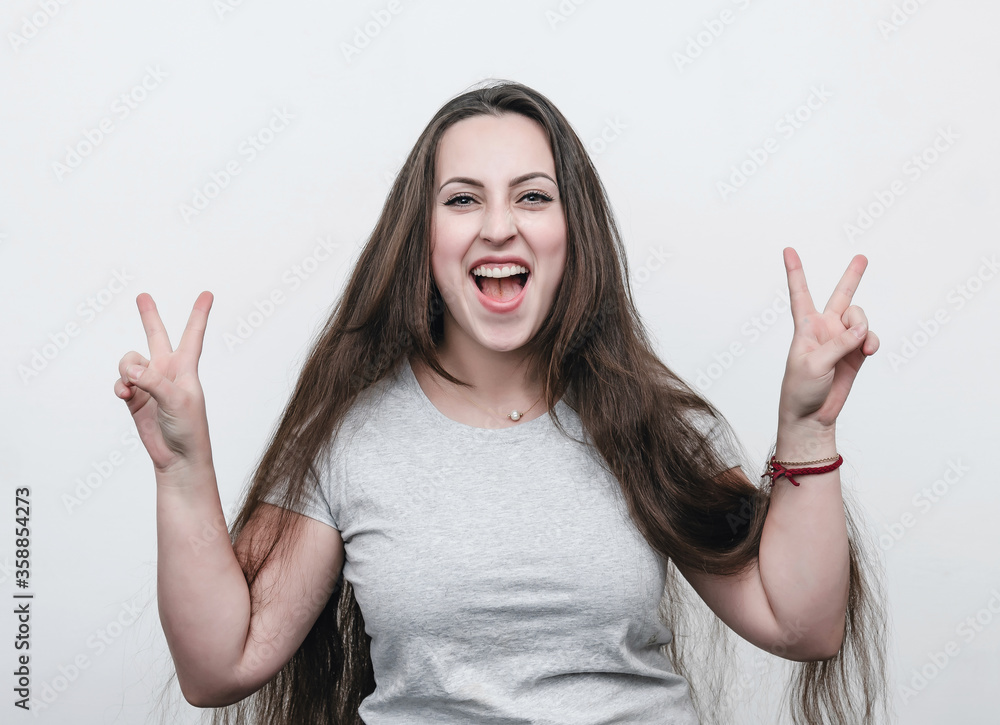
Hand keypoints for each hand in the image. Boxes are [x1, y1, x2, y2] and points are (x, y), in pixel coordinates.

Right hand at [114, 292, 214, 473]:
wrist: (179, 458)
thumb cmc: (189, 428)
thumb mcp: (177, 399)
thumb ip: (152, 380)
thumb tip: (129, 368)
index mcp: (186, 367)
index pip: (193, 334)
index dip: (199, 313)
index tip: (208, 293)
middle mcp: (167, 371)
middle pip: (157, 336)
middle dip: (149, 316)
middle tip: (142, 296)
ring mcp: (150, 384)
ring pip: (129, 361)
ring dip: (125, 369)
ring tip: (131, 385)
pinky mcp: (136, 398)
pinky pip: (120, 382)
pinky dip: (119, 385)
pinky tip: (125, 395)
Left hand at [778, 248, 878, 429]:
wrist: (811, 416)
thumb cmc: (800, 389)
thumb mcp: (813, 364)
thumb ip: (838, 344)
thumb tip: (862, 330)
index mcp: (805, 327)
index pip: (800, 293)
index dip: (795, 271)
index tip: (788, 250)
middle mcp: (824, 328)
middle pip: (840, 296)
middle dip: (852, 276)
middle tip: (862, 257)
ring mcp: (841, 340)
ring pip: (860, 319)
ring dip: (863, 328)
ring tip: (860, 346)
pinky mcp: (855, 354)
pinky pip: (870, 338)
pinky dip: (871, 342)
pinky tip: (867, 352)